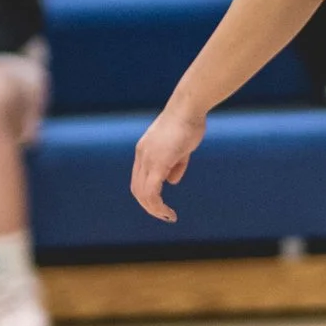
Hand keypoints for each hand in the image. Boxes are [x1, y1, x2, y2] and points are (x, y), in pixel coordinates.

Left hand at [130, 96, 204, 220]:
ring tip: (168, 217)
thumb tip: (171, 181)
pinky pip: (153, 191)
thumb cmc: (188, 123)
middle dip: (149, 206)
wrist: (189, 108)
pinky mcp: (158, 163)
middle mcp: (142, 156)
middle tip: (164, 216)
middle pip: (137, 189)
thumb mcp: (181, 148)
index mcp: (144, 151)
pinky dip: (158, 207)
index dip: (147, 195)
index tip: (160, 205)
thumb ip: (175, 165)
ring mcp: (148, 159)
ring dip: (154, 210)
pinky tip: (168, 213)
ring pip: (143, 194)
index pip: (139, 179)